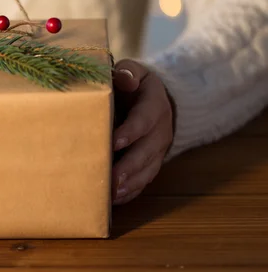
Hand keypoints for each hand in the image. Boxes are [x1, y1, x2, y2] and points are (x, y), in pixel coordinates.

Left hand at [112, 59, 173, 204]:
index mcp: (154, 104)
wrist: (154, 98)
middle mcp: (161, 129)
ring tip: (112, 193)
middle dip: (130, 166)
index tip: (114, 142)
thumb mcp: (134, 71)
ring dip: (131, 183)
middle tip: (112, 178)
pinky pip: (146, 179)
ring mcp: (159, 149)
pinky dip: (132, 191)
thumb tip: (124, 78)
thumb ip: (127, 72)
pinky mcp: (153, 161)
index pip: (144, 119)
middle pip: (147, 150)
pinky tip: (115, 200)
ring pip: (148, 169)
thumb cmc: (134, 84)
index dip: (131, 131)